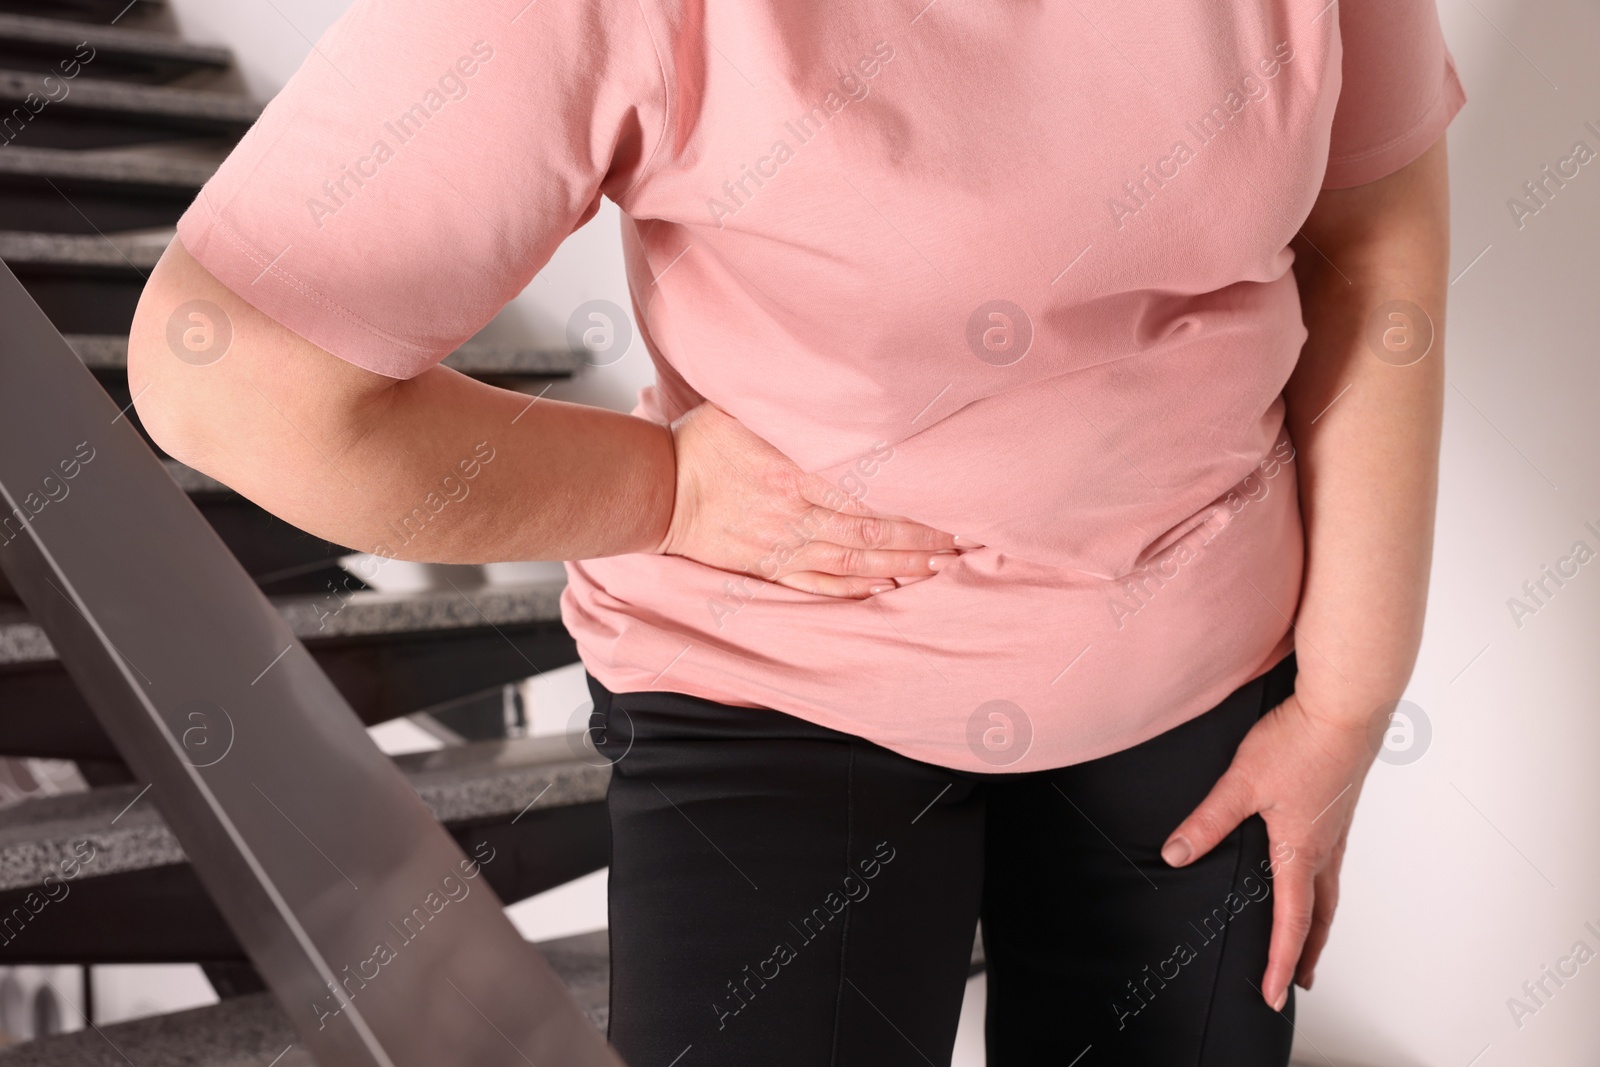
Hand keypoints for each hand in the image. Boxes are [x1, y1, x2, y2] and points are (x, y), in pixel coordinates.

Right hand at [656, 401, 971, 597]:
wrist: (655, 490)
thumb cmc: (700, 443)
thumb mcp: (743, 406)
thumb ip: (790, 400)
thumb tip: (834, 378)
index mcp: (791, 470)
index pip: (867, 489)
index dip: (912, 500)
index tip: (951, 499)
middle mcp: (793, 513)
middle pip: (871, 529)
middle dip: (922, 538)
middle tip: (964, 539)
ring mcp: (782, 545)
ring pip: (853, 560)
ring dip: (900, 564)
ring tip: (940, 566)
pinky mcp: (770, 566)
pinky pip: (820, 584)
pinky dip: (856, 587)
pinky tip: (886, 586)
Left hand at [1159, 691, 1375, 1010]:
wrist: (1347, 706)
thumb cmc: (1300, 742)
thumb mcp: (1243, 782)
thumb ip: (1208, 820)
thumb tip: (1175, 854)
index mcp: (1301, 851)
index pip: (1292, 922)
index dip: (1280, 962)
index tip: (1274, 995)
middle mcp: (1325, 847)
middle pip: (1321, 916)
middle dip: (1307, 952)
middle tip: (1298, 980)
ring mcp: (1336, 828)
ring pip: (1330, 889)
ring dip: (1319, 920)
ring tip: (1309, 935)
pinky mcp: (1338, 806)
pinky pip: (1332, 860)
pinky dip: (1322, 884)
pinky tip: (1309, 870)